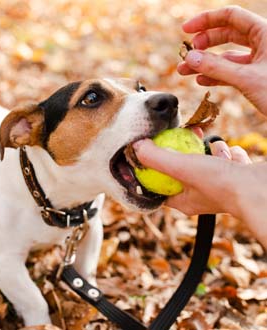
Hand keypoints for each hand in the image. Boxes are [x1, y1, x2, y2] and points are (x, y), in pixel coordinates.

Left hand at [133, 139, 266, 248]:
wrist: (264, 190)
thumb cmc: (222, 184)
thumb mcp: (182, 168)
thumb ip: (157, 158)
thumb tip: (136, 146)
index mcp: (183, 200)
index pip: (160, 185)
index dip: (153, 169)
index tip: (152, 151)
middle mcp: (200, 197)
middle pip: (184, 171)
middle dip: (182, 152)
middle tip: (184, 135)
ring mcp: (220, 189)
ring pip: (207, 166)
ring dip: (208, 152)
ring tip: (211, 143)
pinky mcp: (238, 181)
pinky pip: (228, 164)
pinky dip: (228, 155)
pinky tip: (231, 151)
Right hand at [177, 6, 266, 115]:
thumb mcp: (246, 78)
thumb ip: (216, 67)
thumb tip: (189, 58)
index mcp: (266, 32)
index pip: (231, 16)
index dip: (206, 21)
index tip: (186, 30)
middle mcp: (263, 43)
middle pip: (226, 35)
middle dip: (204, 44)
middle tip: (187, 54)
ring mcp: (259, 60)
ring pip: (227, 56)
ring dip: (205, 63)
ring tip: (185, 71)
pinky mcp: (256, 76)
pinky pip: (231, 72)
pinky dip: (215, 76)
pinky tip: (201, 80)